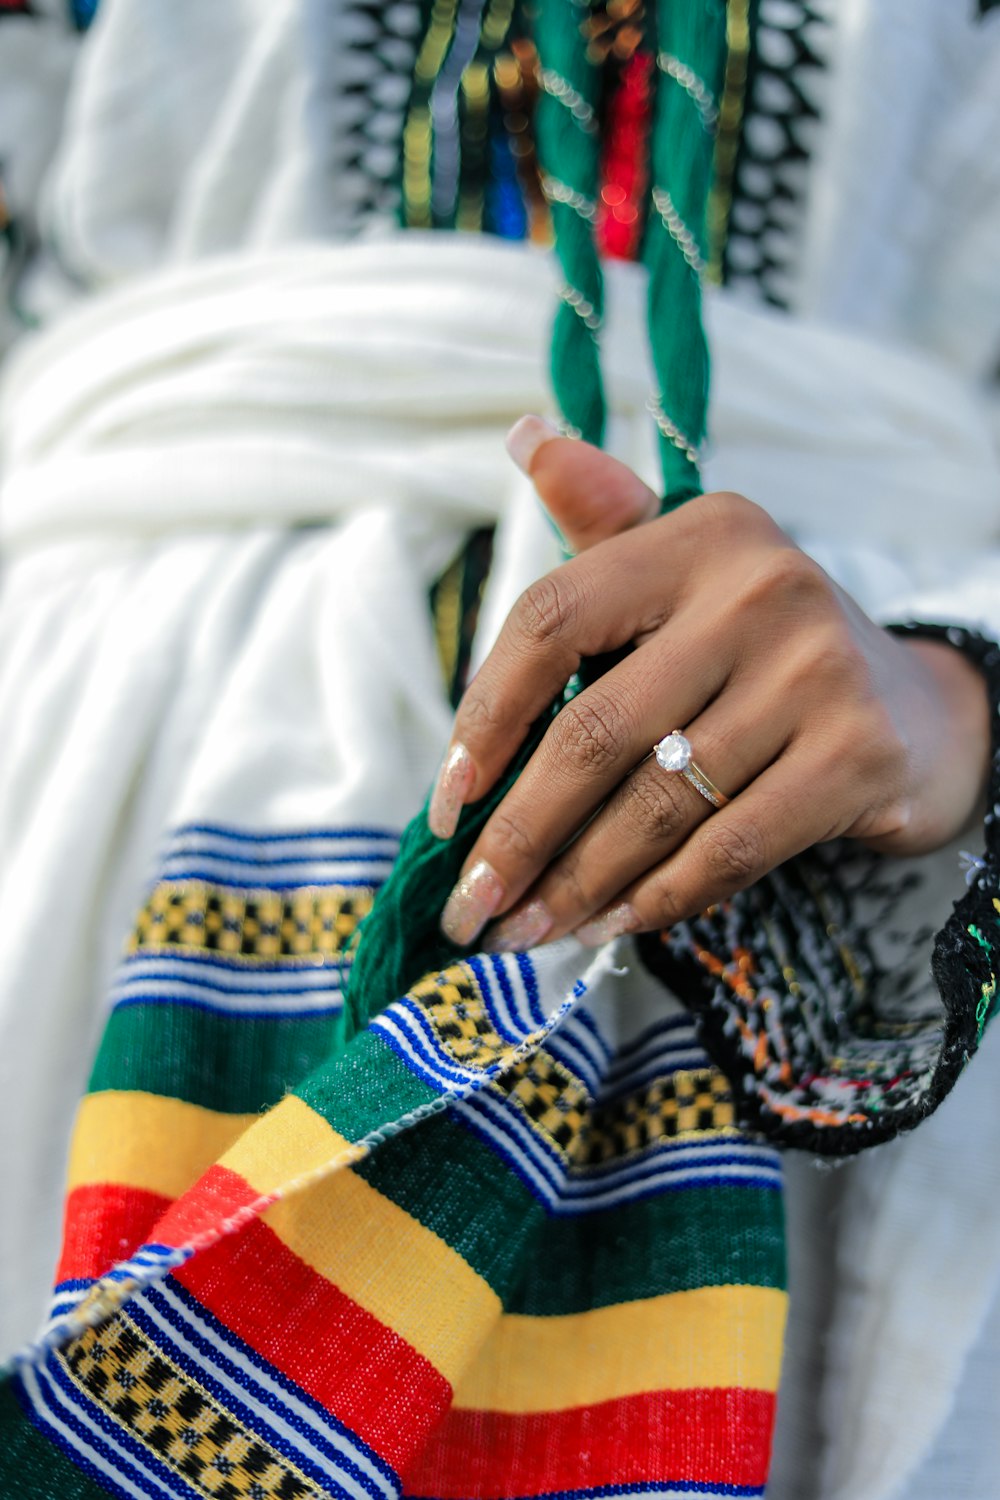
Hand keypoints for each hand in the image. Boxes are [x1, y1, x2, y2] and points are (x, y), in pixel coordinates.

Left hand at [429, 419, 991, 950]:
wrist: (916, 710)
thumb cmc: (761, 649)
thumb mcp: (690, 572)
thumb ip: (606, 521)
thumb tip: (524, 436)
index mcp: (697, 534)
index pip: (551, 618)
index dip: (485, 717)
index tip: (446, 804)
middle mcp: (758, 588)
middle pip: (593, 730)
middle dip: (517, 835)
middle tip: (472, 906)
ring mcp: (814, 672)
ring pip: (653, 803)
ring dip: (575, 884)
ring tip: (526, 930)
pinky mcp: (856, 755)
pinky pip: (726, 848)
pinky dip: (657, 897)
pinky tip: (609, 924)